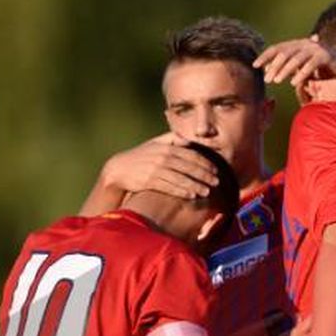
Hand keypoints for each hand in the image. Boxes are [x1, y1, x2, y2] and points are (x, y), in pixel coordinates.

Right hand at [102, 133, 218, 199]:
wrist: (119, 169)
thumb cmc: (140, 157)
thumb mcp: (155, 143)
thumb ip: (172, 139)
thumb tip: (189, 140)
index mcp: (167, 147)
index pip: (191, 154)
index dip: (205, 162)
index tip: (215, 169)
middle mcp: (163, 157)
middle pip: (189, 167)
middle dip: (204, 175)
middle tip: (216, 182)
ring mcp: (156, 169)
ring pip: (181, 178)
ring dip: (196, 185)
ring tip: (207, 192)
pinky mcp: (150, 181)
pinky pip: (170, 187)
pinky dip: (182, 191)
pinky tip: (192, 195)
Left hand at [256, 36, 335, 87]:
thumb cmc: (322, 68)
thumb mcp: (302, 67)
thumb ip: (288, 68)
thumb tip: (270, 72)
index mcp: (298, 44)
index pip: (277, 48)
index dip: (265, 56)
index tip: (254, 65)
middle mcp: (305, 43)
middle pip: (285, 53)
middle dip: (274, 66)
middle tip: (267, 79)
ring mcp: (316, 48)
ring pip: (296, 58)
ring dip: (285, 70)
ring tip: (277, 81)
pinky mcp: (325, 56)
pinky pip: (311, 64)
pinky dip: (301, 73)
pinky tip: (294, 83)